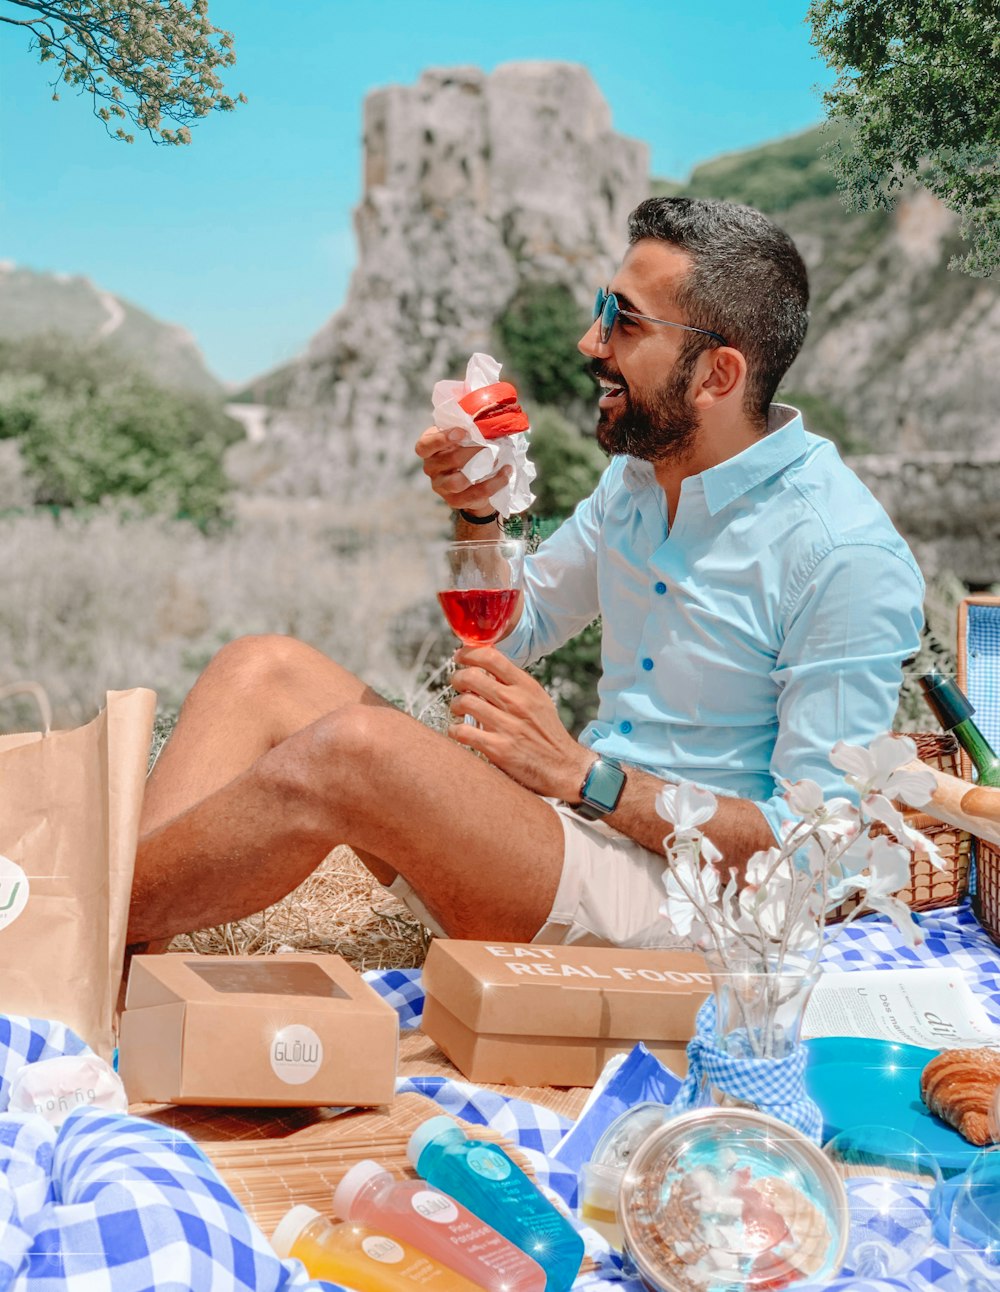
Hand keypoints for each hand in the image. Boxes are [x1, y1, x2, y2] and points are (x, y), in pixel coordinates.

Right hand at [414, 425, 510, 514]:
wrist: (473, 481)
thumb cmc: (466, 450)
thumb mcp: (464, 436)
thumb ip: (469, 426)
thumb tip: (488, 414)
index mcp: (429, 449)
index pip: (424, 446)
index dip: (442, 439)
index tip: (464, 432)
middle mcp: (431, 468)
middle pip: (447, 460)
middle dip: (471, 451)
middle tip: (489, 446)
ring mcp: (442, 487)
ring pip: (458, 482)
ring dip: (481, 470)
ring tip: (498, 460)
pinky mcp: (455, 501)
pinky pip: (475, 494)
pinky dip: (494, 484)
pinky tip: (505, 473)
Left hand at [448, 645, 593, 799]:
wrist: (563, 766)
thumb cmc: (547, 733)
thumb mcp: (537, 699)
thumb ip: (514, 683)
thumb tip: (486, 666)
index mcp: (526, 687)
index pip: (491, 657)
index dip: (469, 653)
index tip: (461, 656)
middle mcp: (516, 702)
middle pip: (471, 677)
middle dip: (457, 678)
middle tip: (457, 684)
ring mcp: (506, 725)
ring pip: (463, 702)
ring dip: (455, 705)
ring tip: (458, 710)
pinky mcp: (497, 748)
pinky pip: (462, 731)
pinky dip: (455, 730)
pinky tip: (459, 731)